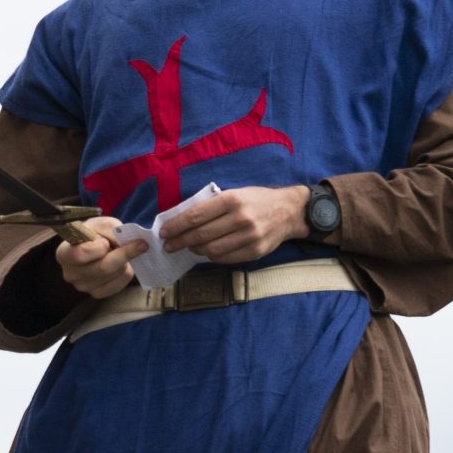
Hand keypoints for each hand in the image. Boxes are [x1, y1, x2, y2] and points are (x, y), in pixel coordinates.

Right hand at [55, 217, 148, 298]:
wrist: (94, 245)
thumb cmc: (94, 233)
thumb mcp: (100, 224)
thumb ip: (111, 230)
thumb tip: (125, 242)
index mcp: (63, 254)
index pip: (80, 255)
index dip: (97, 248)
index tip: (107, 241)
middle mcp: (70, 273)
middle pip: (103, 267)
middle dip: (124, 253)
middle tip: (140, 243)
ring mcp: (83, 286)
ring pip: (115, 274)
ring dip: (126, 261)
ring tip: (123, 252)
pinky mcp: (96, 294)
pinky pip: (119, 284)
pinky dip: (126, 273)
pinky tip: (124, 264)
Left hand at [157, 185, 309, 262]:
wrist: (289, 211)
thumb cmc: (256, 200)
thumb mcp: (234, 193)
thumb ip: (211, 206)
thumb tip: (181, 220)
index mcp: (232, 200)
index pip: (195, 216)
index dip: (176, 226)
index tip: (163, 232)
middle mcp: (240, 218)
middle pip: (200, 235)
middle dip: (179, 241)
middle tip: (168, 245)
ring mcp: (249, 237)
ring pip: (211, 250)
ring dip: (194, 250)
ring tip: (187, 247)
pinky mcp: (255, 251)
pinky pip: (225, 258)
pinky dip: (211, 256)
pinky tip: (206, 251)